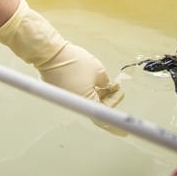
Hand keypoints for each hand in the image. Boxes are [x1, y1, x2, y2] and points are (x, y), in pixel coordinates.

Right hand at [0, 0, 123, 112]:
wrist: (51, 54)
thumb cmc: (74, 62)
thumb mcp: (98, 71)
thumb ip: (107, 83)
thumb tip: (109, 86)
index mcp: (86, 103)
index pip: (104, 117)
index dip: (116, 119)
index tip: (125, 121)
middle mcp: (76, 104)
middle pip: (96, 108)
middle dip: (108, 98)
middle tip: (116, 87)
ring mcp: (68, 98)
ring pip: (88, 100)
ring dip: (99, 93)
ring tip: (106, 81)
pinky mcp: (62, 91)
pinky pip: (79, 94)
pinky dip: (89, 89)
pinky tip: (94, 80)